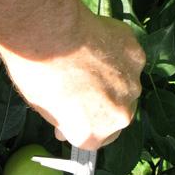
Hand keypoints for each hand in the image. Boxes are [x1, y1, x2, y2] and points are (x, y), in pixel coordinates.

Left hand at [1, 12, 145, 149]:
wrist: (48, 36)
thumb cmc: (38, 77)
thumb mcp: (45, 110)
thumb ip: (65, 120)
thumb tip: (65, 126)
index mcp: (92, 136)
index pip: (93, 139)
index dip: (83, 124)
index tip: (75, 113)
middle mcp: (118, 117)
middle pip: (114, 116)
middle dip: (101, 106)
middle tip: (83, 88)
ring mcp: (131, 86)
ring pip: (125, 89)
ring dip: (113, 82)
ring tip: (90, 65)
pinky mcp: (137, 56)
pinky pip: (128, 61)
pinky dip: (117, 57)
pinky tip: (99, 46)